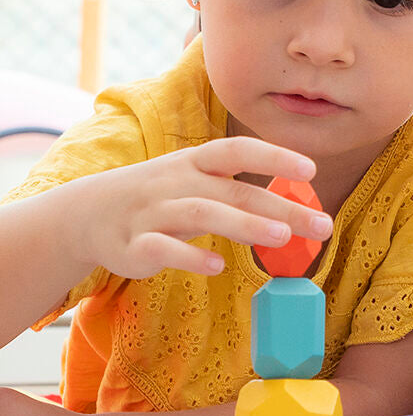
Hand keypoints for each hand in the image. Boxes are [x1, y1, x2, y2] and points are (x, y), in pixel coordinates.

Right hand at [65, 137, 332, 279]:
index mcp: (197, 162)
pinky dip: (189, 256)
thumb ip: (241, 195)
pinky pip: (162, 248)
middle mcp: (179, 182)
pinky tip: (217, 265)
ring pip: (203, 214)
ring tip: (282, 237)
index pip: (240, 150)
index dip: (275, 156)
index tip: (311, 169)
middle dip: (281, 207)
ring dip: (245, 224)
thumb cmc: (163, 196)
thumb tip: (295, 212)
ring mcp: (154, 212)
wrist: (88, 213)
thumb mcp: (199, 184)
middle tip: (322, 225)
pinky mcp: (133, 245)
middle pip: (236, 191)